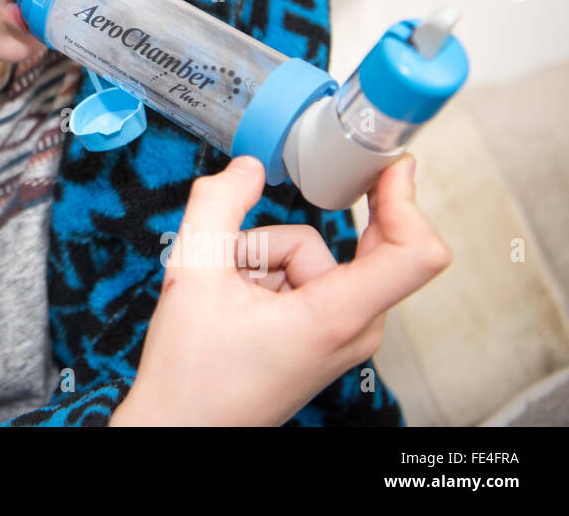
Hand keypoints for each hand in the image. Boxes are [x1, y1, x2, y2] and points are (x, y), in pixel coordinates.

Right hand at [109, 152, 450, 425]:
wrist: (181, 428)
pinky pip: (306, 280)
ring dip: (265, 260)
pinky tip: (237, 303)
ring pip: (314, 259)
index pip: (413, 252)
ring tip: (227, 294)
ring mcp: (340, 336)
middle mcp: (352, 330)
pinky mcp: (325, 338)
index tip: (391, 165)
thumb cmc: (191, 374)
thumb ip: (217, 204)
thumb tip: (247, 167)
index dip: (408, 199)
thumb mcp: (191, 272)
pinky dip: (268, 278)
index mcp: (334, 317)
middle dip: (279, 240)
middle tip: (241, 248)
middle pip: (341, 247)